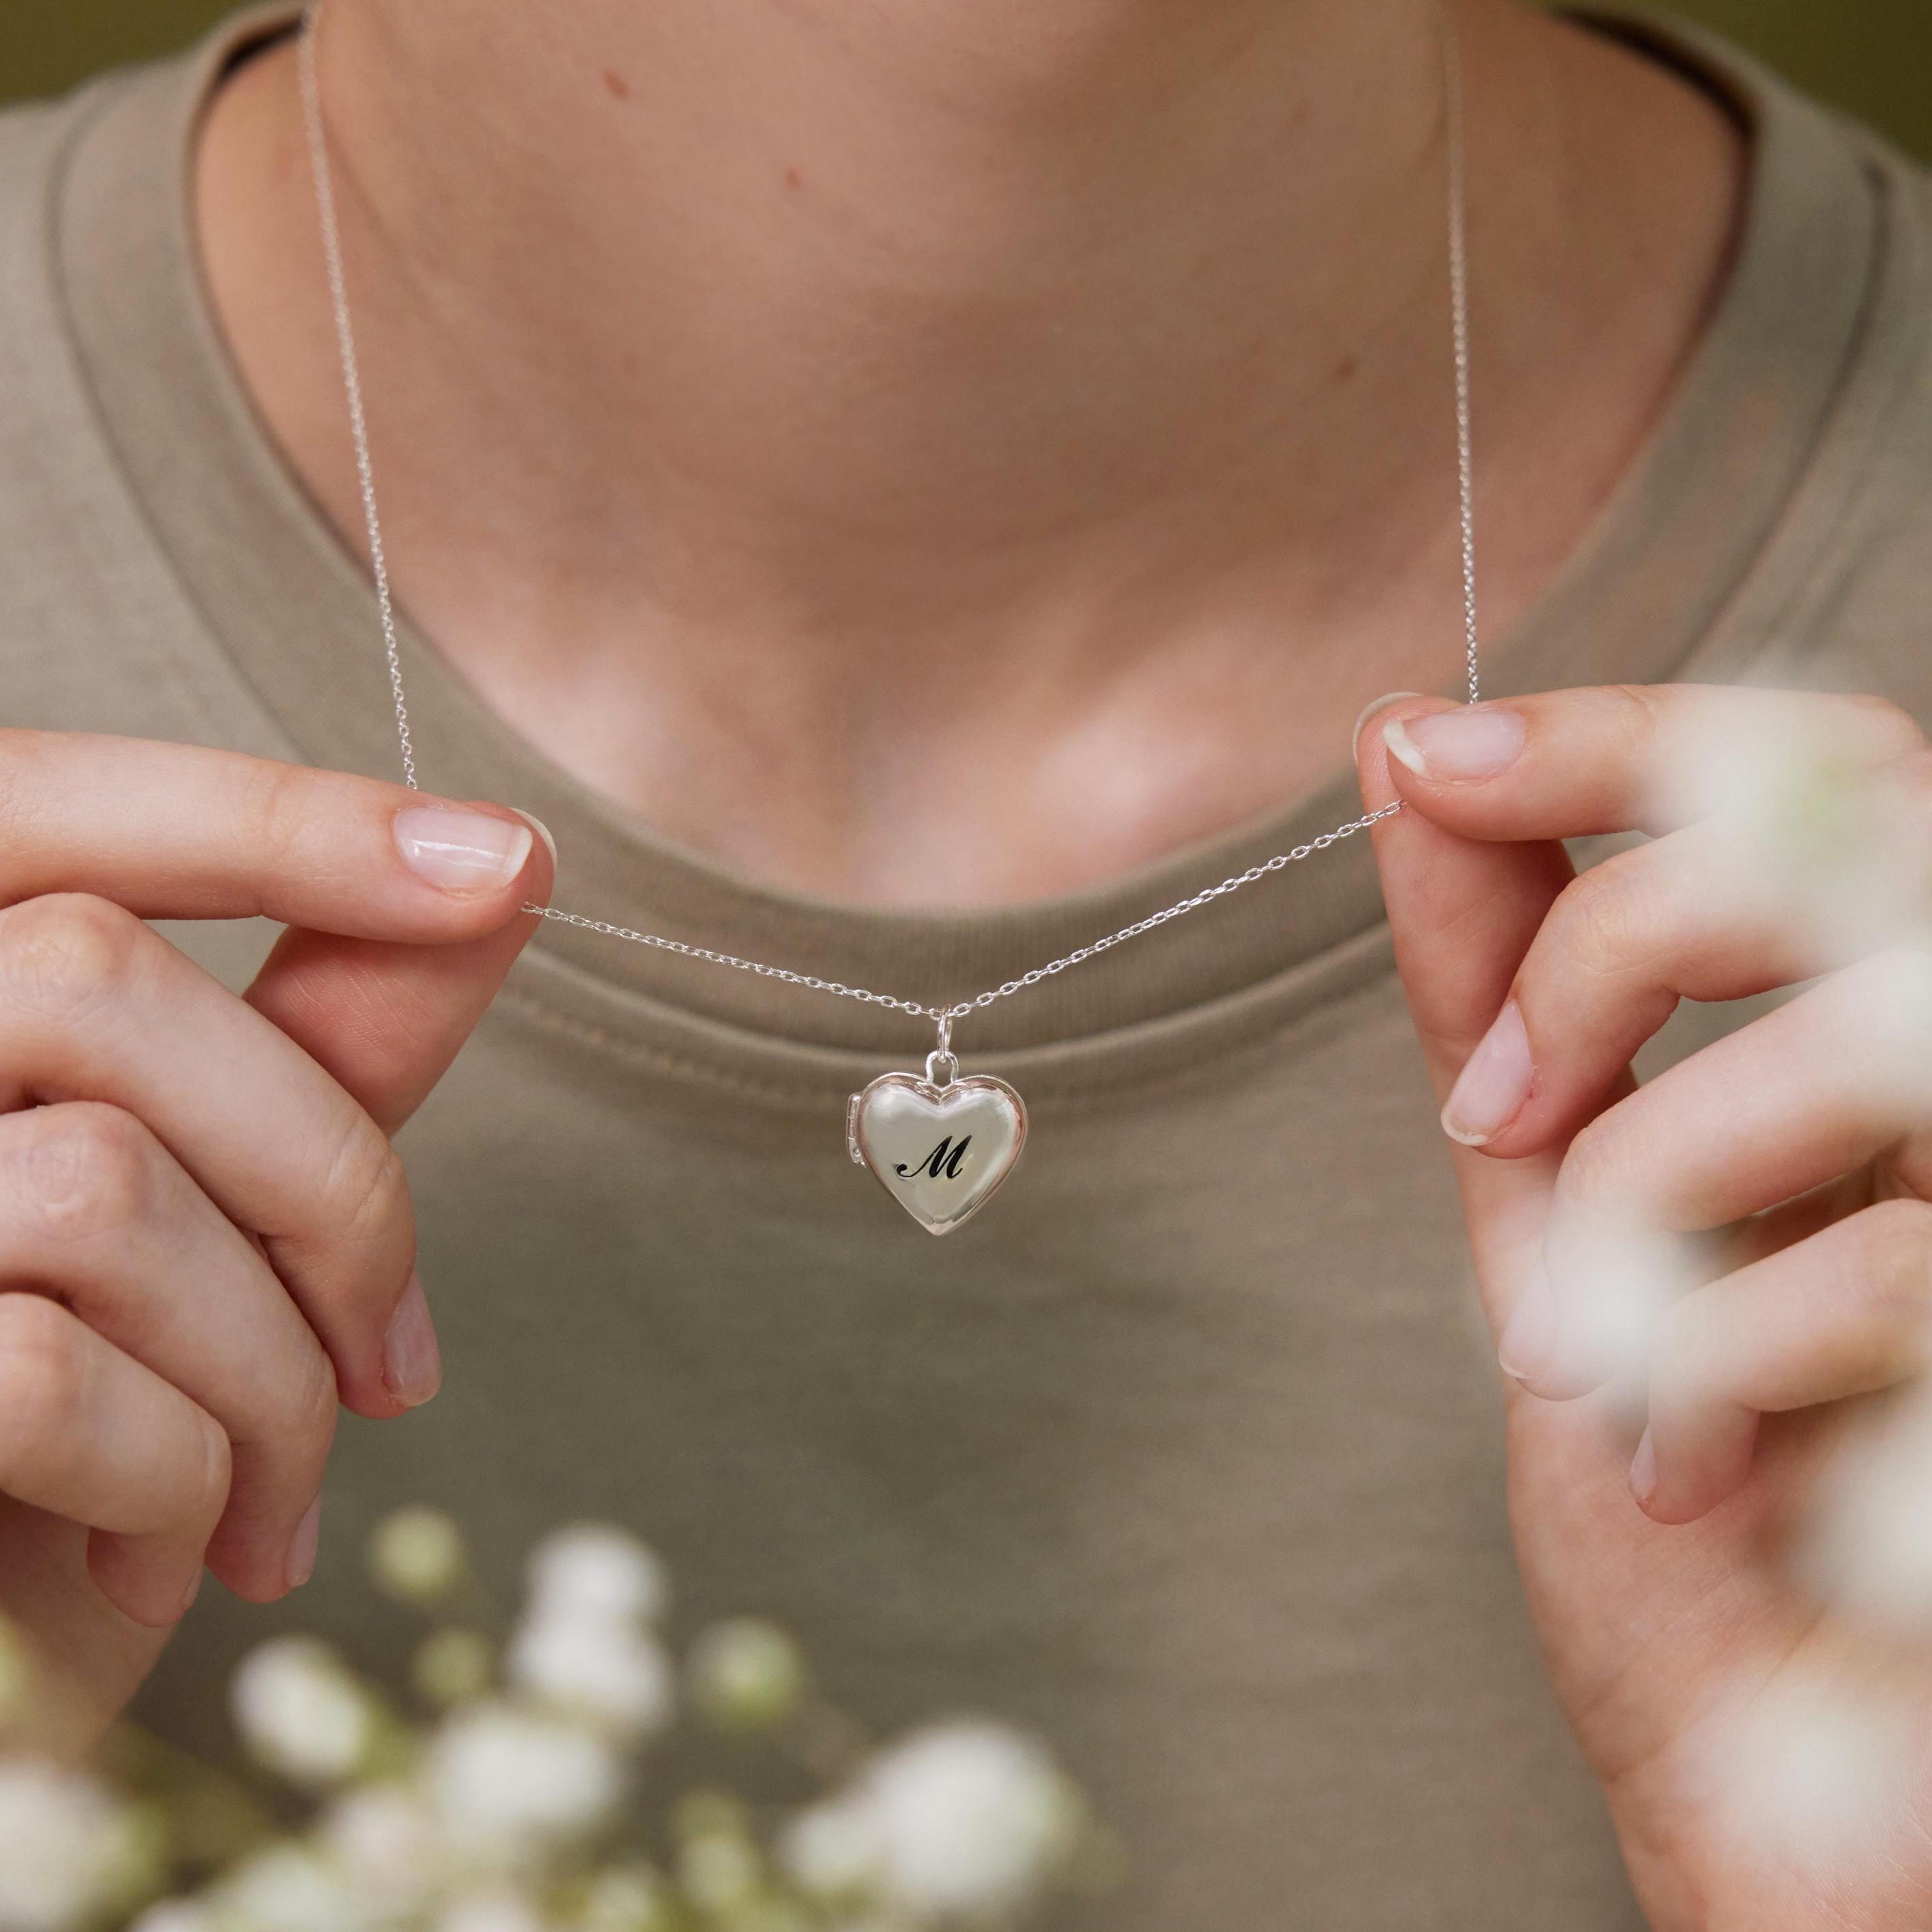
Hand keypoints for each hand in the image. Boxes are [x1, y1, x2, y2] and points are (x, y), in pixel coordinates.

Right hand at [0, 730, 547, 1746]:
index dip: (272, 818)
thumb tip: (500, 870)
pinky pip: (53, 1372)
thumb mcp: (208, 1218)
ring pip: (104, 1186)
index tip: (506, 860)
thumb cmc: (68, 1451)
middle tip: (396, 1370)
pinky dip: (178, 1478)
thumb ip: (315, 1038)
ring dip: (267, 1373)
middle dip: (323, 1186)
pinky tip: (171, 1559)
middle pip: (100, 986)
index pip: (48, 806)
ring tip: (272, 1498)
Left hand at [1358, 685, 1931, 1930]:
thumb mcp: (1552, 1201)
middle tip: (1495, 1113)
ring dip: (1639, 1205)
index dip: (1617, 734)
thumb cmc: (1680, 1492)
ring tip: (1591, 1357)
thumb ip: (1503, 982)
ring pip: (1844, 1048)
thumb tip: (1407, 744)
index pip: (1808, 768)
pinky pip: (1878, 1263)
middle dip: (1604, 950)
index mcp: (1880, 1035)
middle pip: (1833, 845)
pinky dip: (1710, 1367)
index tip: (1419, 749)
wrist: (1777, 1767)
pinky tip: (1692, 1466)